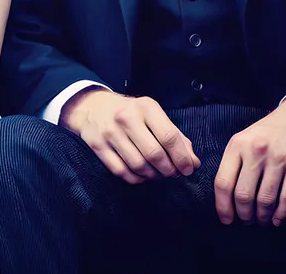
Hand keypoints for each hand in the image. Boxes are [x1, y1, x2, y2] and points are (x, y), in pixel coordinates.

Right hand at [60, 88, 199, 184]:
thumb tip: (193, 162)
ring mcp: (110, 132)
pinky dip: (137, 178)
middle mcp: (127, 118)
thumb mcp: (153, 114)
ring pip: (139, 166)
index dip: (182, 157)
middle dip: (168, 170)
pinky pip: (122, 172)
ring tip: (158, 173)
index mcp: (145, 107)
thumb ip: (175, 136)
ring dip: (153, 176)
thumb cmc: (130, 112)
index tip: (188, 169)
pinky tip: (142, 174)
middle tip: (173, 173)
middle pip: (154, 154)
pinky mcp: (98, 146)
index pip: (169, 136)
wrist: (92, 106)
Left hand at [214, 93, 285, 226]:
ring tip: (261, 220)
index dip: (222, 206)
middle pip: (243, 195)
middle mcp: (256, 150)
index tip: (226, 219)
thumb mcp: (245, 138)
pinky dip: (281, 214)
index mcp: (238, 144)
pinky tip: (277, 219)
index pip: (223, 182)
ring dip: (262, 217)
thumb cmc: (269, 131)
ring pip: (265, 200)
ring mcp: (278, 158)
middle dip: (244, 215)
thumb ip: (234, 161)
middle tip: (246, 221)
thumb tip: (224, 196)